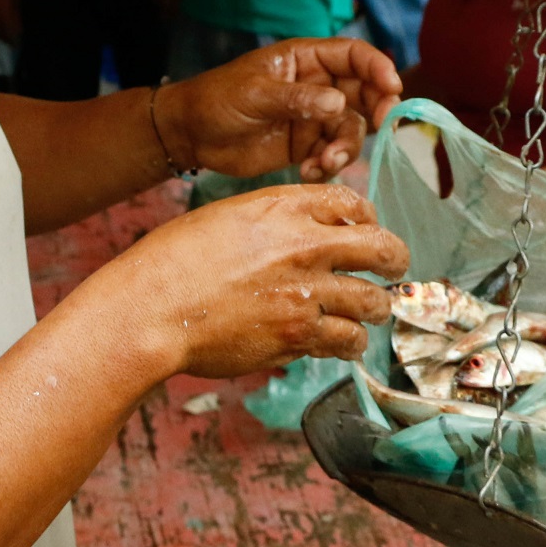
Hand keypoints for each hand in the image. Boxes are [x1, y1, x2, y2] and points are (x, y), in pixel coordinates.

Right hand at [85, 184, 409, 376]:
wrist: (151, 308)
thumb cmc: (172, 261)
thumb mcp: (225, 218)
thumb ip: (271, 222)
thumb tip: (302, 234)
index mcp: (283, 207)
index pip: (352, 202)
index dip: (367, 217)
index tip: (366, 230)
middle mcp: (304, 245)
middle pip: (382, 249)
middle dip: (394, 261)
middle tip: (392, 271)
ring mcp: (306, 293)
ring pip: (374, 302)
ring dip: (372, 309)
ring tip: (363, 314)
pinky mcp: (299, 336)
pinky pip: (347, 341)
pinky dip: (348, 344)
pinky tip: (340, 343)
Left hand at [155, 37, 402, 180]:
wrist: (191, 135)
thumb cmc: (218, 99)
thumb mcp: (256, 94)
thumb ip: (297, 99)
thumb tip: (338, 103)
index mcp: (306, 59)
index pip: (353, 56)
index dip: (377, 68)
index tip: (392, 88)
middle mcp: (318, 86)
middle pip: (364, 92)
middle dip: (377, 109)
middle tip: (380, 126)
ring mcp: (314, 117)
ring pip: (351, 129)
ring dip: (345, 147)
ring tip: (324, 161)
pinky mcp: (306, 145)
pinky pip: (331, 153)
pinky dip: (327, 164)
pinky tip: (307, 170)